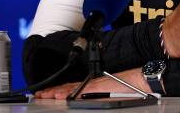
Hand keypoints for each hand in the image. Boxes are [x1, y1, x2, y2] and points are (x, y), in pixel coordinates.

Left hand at [34, 68, 148, 98]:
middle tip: (39, 94)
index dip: (59, 90)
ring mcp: (94, 85)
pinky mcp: (98, 88)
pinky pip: (80, 91)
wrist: (141, 79)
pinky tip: (59, 96)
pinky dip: (68, 93)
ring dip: (56, 92)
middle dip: (53, 91)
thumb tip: (88, 100)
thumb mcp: (112, 91)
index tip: (47, 93)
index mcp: (94, 85)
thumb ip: (99, 94)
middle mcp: (92, 84)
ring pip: (71, 89)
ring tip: (44, 95)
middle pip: (68, 87)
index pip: (72, 87)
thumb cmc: (130, 86)